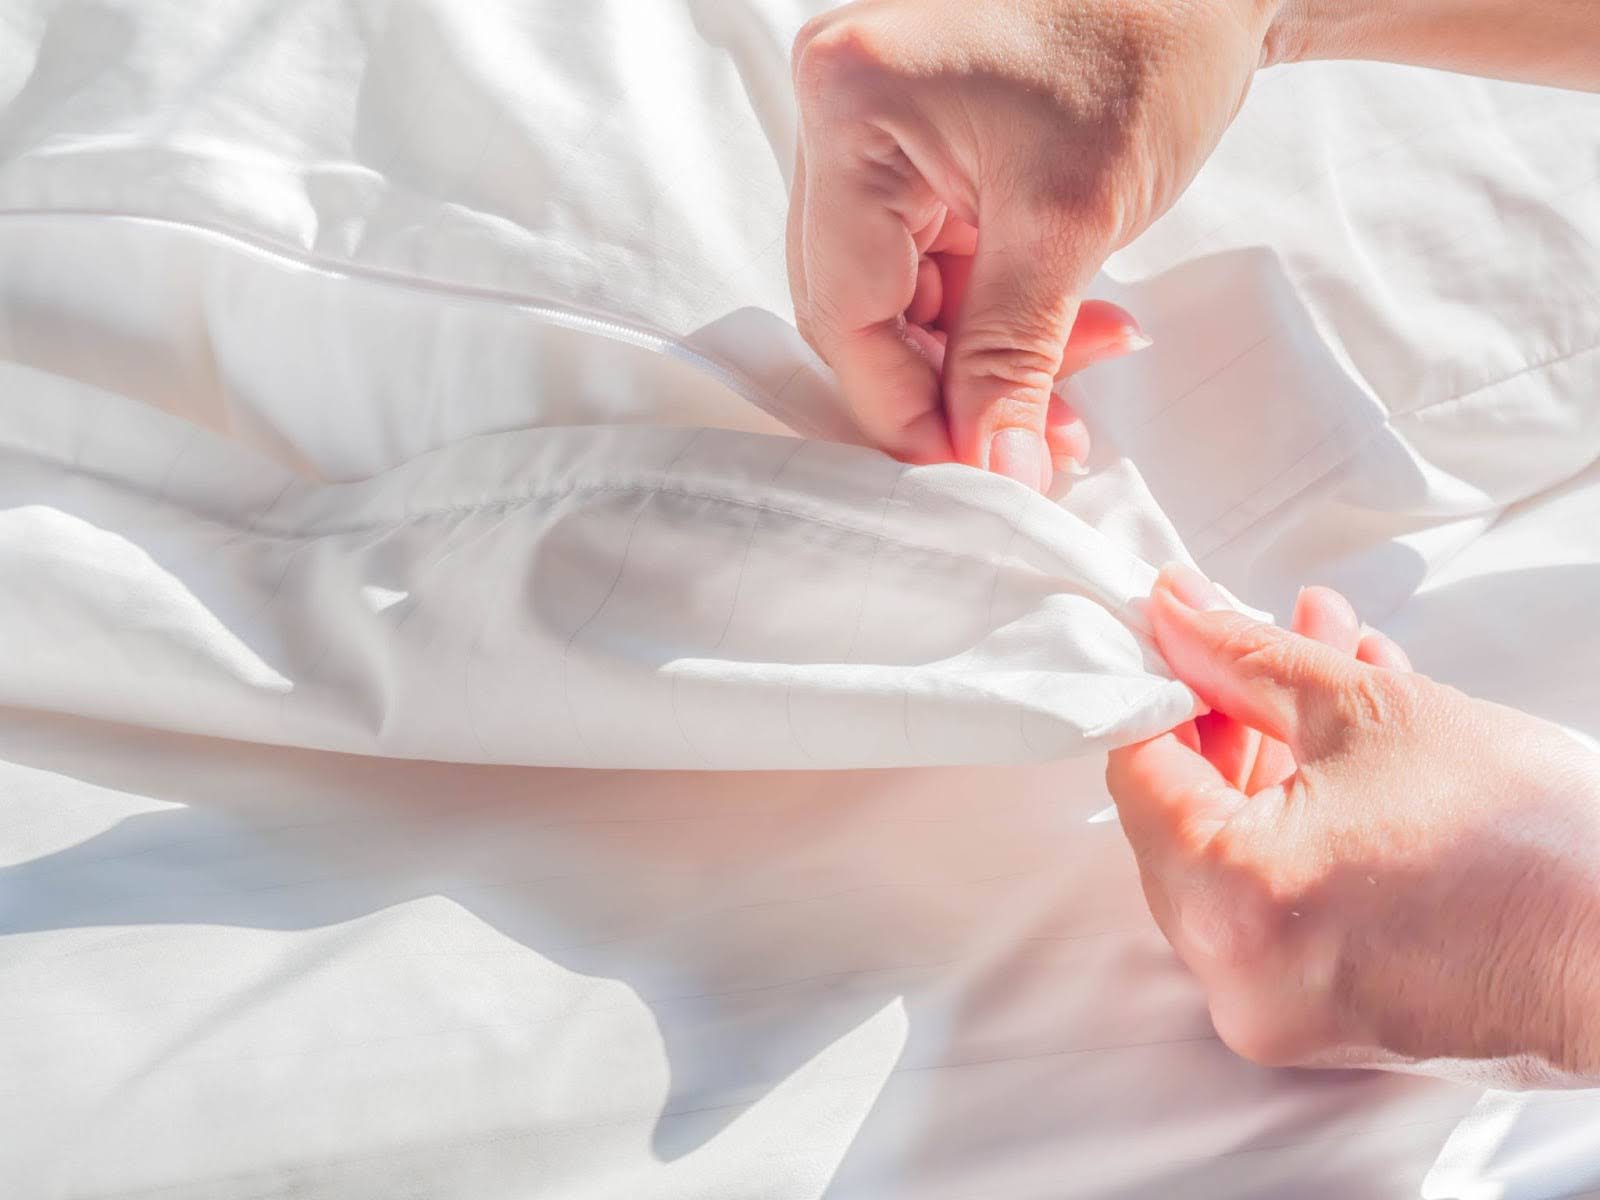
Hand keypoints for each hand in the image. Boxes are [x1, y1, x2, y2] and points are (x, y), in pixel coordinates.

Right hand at [788, 0, 1272, 487]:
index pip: (845, 309)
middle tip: (1040, 434)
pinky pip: (934, 265)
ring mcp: (872, 131)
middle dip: (955, 383)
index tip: (978, 469)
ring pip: (903, 298)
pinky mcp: (913, 148)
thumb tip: (996, 473)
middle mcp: (836, 114)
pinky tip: (1077, 329)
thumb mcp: (1072, 221)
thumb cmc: (1150, 44)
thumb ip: (1015, 358)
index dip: (906, 409)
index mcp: (850, 108)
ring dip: (987, 354)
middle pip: (863, 309)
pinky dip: (998, 311)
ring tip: (1086, 370)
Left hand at [1108, 565, 1599, 1085]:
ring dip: (1280, 748)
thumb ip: (1246, 655)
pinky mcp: (1330, 1013)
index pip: (1137, 772)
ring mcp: (1281, 1006)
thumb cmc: (1532, 847)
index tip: (1181, 632)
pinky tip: (1355, 733)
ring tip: (1331, 657)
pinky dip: (1308, 817)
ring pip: (1243, 849)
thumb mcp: (1367, 711)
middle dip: (1232, 708)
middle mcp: (1236, 975)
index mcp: (1228, 903)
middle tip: (1264, 636)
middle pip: (1185, 813)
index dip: (1158, 685)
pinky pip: (1285, 894)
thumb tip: (1175, 611)